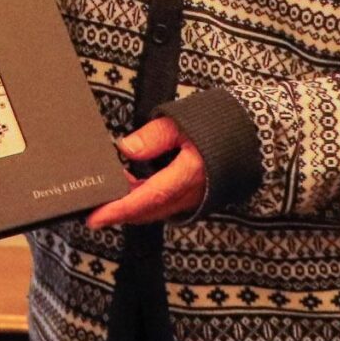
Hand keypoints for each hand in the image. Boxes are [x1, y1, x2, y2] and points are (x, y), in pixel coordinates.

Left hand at [86, 116, 206, 227]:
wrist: (248, 134)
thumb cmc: (216, 124)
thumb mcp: (181, 122)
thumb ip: (153, 137)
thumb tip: (125, 148)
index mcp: (189, 174)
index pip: (149, 197)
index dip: (121, 210)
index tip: (96, 218)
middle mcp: (191, 193)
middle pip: (148, 210)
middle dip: (119, 212)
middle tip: (91, 208)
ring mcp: (192, 198)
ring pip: (154, 210)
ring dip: (130, 206)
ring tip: (108, 192)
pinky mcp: (192, 197)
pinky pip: (163, 205)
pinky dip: (144, 201)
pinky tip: (129, 187)